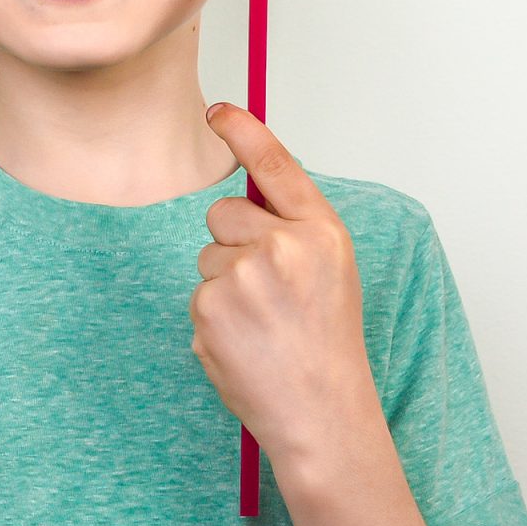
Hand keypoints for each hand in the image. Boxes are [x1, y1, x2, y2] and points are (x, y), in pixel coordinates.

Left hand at [189, 103, 377, 467]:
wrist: (322, 415)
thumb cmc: (326, 342)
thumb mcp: (329, 271)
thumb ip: (291, 229)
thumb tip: (239, 197)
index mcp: (321, 232)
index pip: (275, 165)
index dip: (244, 131)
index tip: (218, 110)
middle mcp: (283, 246)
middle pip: (221, 212)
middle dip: (232, 241)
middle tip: (267, 292)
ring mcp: (243, 277)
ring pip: (206, 257)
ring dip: (224, 285)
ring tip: (261, 325)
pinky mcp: (210, 308)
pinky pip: (197, 294)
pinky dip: (214, 318)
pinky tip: (244, 343)